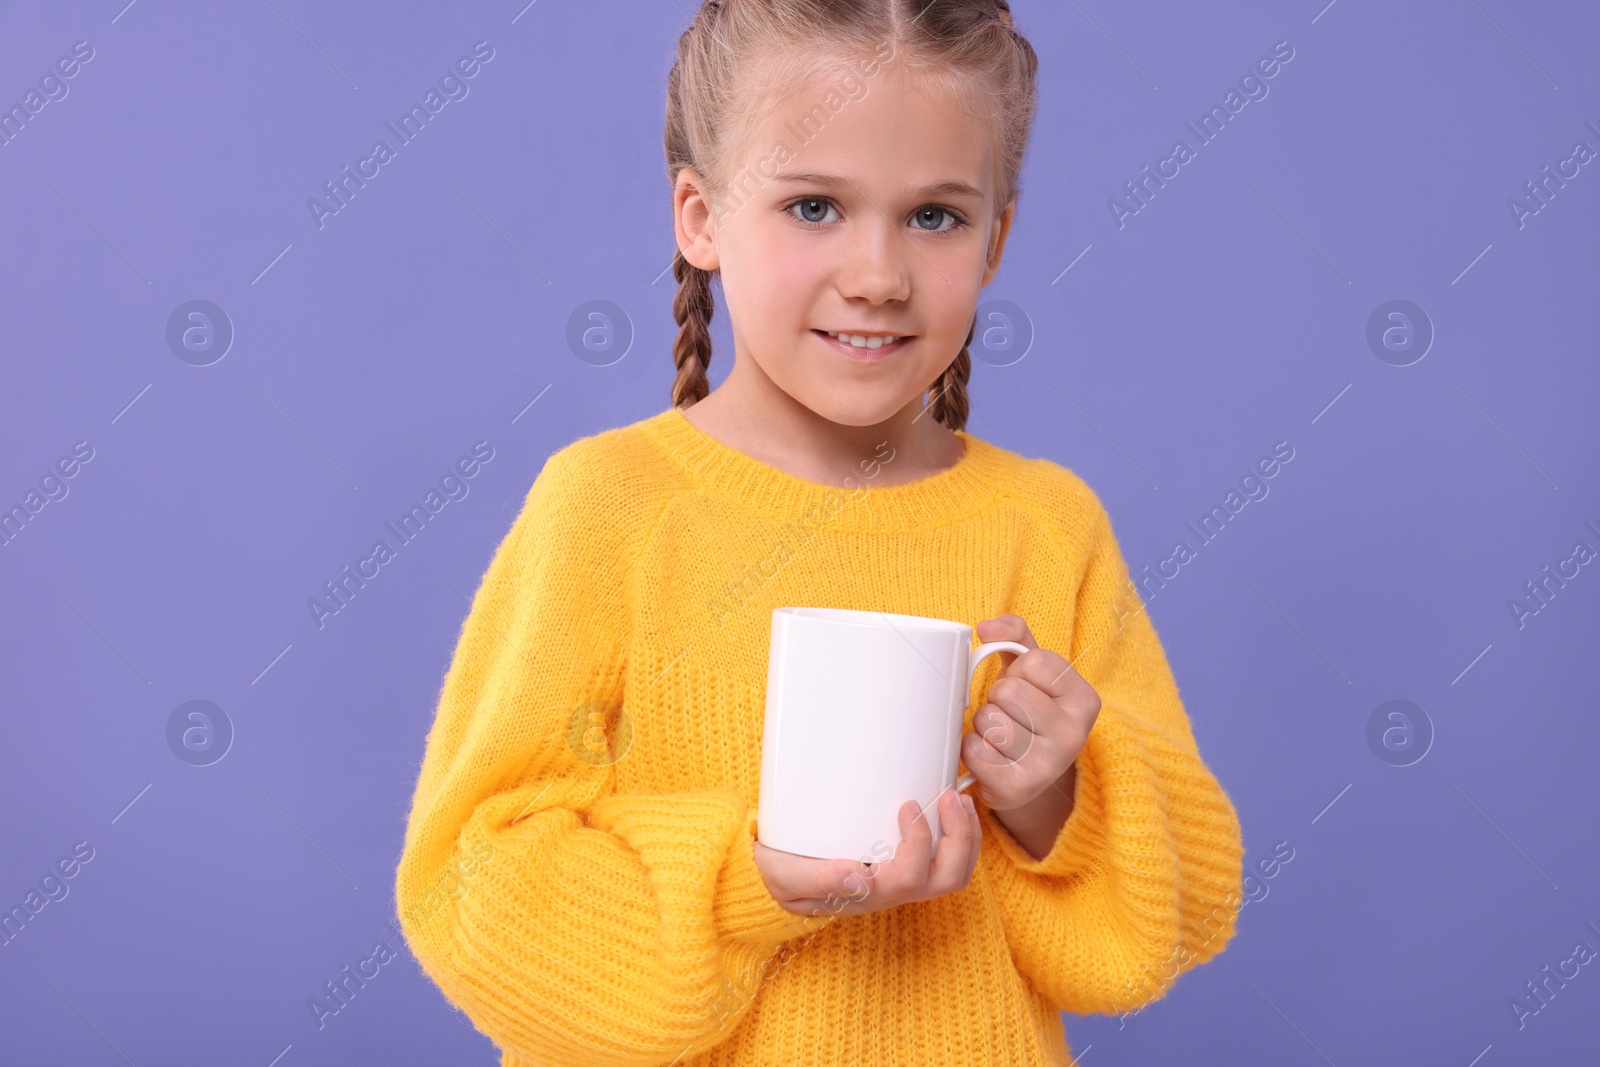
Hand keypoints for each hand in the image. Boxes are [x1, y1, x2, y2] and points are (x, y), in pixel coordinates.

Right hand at [753, 788, 981, 917]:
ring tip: (959, 799)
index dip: (920, 842)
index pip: (910, 877)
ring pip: (954, 873)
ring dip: (966, 837)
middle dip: (959, 837)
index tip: (907, 804)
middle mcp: (892, 892)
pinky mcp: (906, 867)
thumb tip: (858, 877)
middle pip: (947, 879)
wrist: (775, 878)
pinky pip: (947, 862)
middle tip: (951, 796)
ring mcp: (902, 882)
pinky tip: (952, 807)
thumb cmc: (781, 874)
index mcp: (868, 895)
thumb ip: (820, 878)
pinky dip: (960, 836)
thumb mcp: (787, 876)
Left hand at [963, 614, 1099, 817]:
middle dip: (997, 697)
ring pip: (988, 720)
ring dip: (983, 723)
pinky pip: (973, 750)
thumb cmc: (1029, 712)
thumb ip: (1014, 635)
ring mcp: (1047, 766)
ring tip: (999, 734)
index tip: (1028, 688)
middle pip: (1008, 691)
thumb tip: (986, 628)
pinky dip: (972, 749)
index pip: (1033, 662)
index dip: (1018, 671)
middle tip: (1009, 713)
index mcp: (1085, 701)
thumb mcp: (1032, 670)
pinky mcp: (1016, 789)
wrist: (1030, 774)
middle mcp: (1073, 736)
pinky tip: (990, 756)